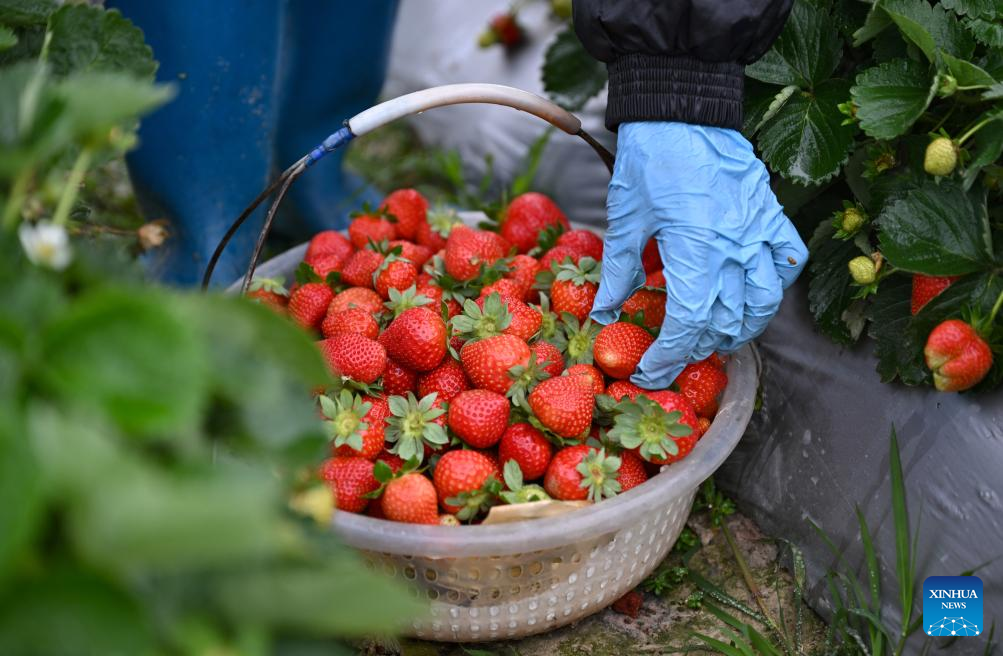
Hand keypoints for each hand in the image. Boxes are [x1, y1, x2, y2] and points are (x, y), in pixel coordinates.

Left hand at [589, 122, 807, 388]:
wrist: (683, 107)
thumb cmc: (649, 158)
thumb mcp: (625, 217)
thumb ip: (619, 269)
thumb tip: (604, 311)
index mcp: (695, 250)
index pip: (688, 324)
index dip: (668, 356)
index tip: (648, 371)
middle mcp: (734, 247)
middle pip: (726, 320)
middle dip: (697, 348)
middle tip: (673, 357)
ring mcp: (759, 231)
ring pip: (764, 301)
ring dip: (742, 328)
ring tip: (718, 339)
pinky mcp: (770, 214)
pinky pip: (787, 260)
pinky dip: (774, 284)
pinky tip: (755, 294)